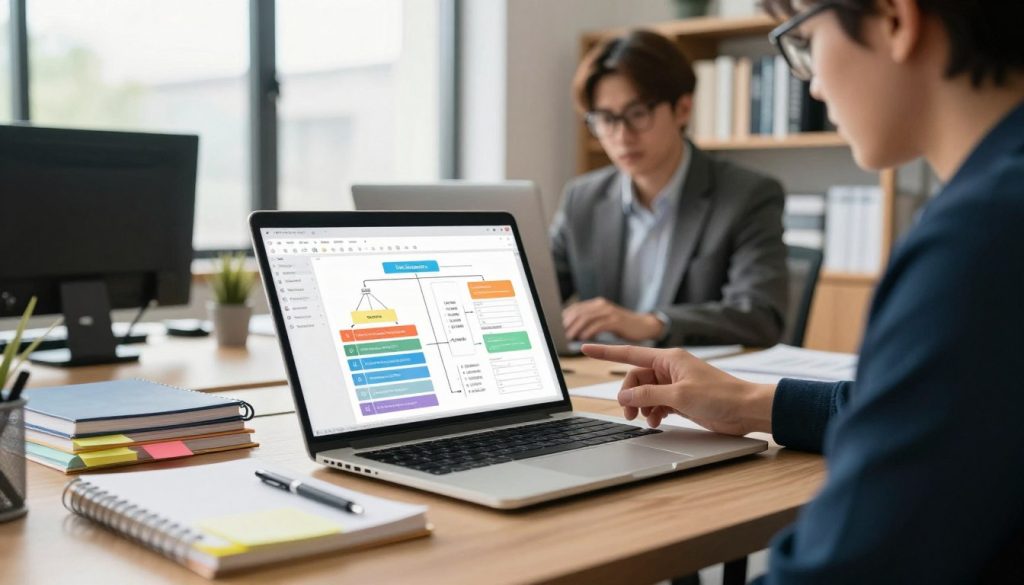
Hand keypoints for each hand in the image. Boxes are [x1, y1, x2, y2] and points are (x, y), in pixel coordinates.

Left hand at [562, 297, 663, 341]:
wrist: (644, 325)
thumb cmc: (622, 325)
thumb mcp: (604, 321)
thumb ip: (589, 324)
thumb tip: (570, 332)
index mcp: (596, 304)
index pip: (575, 309)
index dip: (564, 319)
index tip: (557, 329)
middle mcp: (601, 305)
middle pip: (578, 312)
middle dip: (567, 324)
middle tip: (560, 336)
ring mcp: (609, 311)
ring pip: (587, 318)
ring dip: (576, 329)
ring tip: (569, 338)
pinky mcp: (616, 320)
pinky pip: (599, 324)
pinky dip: (589, 331)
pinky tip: (583, 338)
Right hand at [581, 344, 775, 435]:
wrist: (746, 410)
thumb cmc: (720, 396)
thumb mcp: (679, 395)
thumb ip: (649, 395)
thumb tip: (625, 395)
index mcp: (669, 359)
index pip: (630, 354)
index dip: (606, 353)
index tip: (586, 349)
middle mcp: (670, 369)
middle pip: (636, 379)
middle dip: (629, 394)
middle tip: (629, 412)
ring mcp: (675, 384)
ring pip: (645, 393)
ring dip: (641, 405)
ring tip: (644, 419)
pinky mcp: (681, 399)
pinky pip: (656, 403)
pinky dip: (653, 412)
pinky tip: (656, 421)